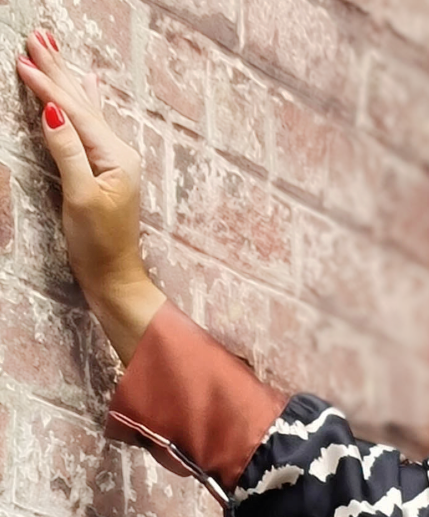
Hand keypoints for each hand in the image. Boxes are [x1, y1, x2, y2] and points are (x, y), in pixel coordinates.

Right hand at [14, 28, 164, 363]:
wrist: (115, 280)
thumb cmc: (99, 246)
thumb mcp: (81, 198)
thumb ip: (68, 154)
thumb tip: (54, 113)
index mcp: (115, 157)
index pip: (75, 111)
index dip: (48, 85)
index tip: (22, 60)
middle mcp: (118, 153)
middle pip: (81, 102)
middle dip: (57, 69)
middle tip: (36, 36)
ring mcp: (113, 161)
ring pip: (84, 108)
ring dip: (67, 78)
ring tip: (53, 48)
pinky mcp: (105, 171)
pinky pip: (91, 123)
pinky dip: (85, 100)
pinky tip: (89, 84)